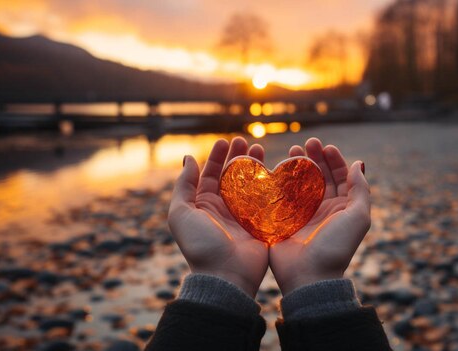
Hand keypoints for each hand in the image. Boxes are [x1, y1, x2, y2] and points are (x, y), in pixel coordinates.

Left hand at [168, 137, 267, 296]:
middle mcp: (223, 208)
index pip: (210, 174)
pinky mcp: (261, 224)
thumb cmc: (200, 245)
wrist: (225, 276)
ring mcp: (244, 216)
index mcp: (204, 205)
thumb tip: (188, 158)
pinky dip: (271, 185)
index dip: (217, 157)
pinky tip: (276, 170)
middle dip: (238, 157)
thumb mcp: (181, 213)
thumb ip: (183, 185)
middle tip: (247, 142)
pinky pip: (267, 201)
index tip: (225, 140)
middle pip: (232, 177)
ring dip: (255, 167)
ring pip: (251, 185)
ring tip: (261, 150)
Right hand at [269, 138, 369, 294]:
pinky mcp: (283, 220)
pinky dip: (280, 180)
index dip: (334, 160)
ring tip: (292, 151)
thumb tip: (358, 164)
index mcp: (342, 207)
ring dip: (297, 165)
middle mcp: (323, 208)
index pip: (340, 177)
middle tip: (307, 143)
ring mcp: (302, 213)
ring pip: (300, 182)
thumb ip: (360, 190)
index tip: (326, 146)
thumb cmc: (337, 246)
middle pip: (320, 176)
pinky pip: (282, 195)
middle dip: (314, 157)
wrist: (310, 275)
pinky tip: (276, 168)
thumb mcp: (358, 217)